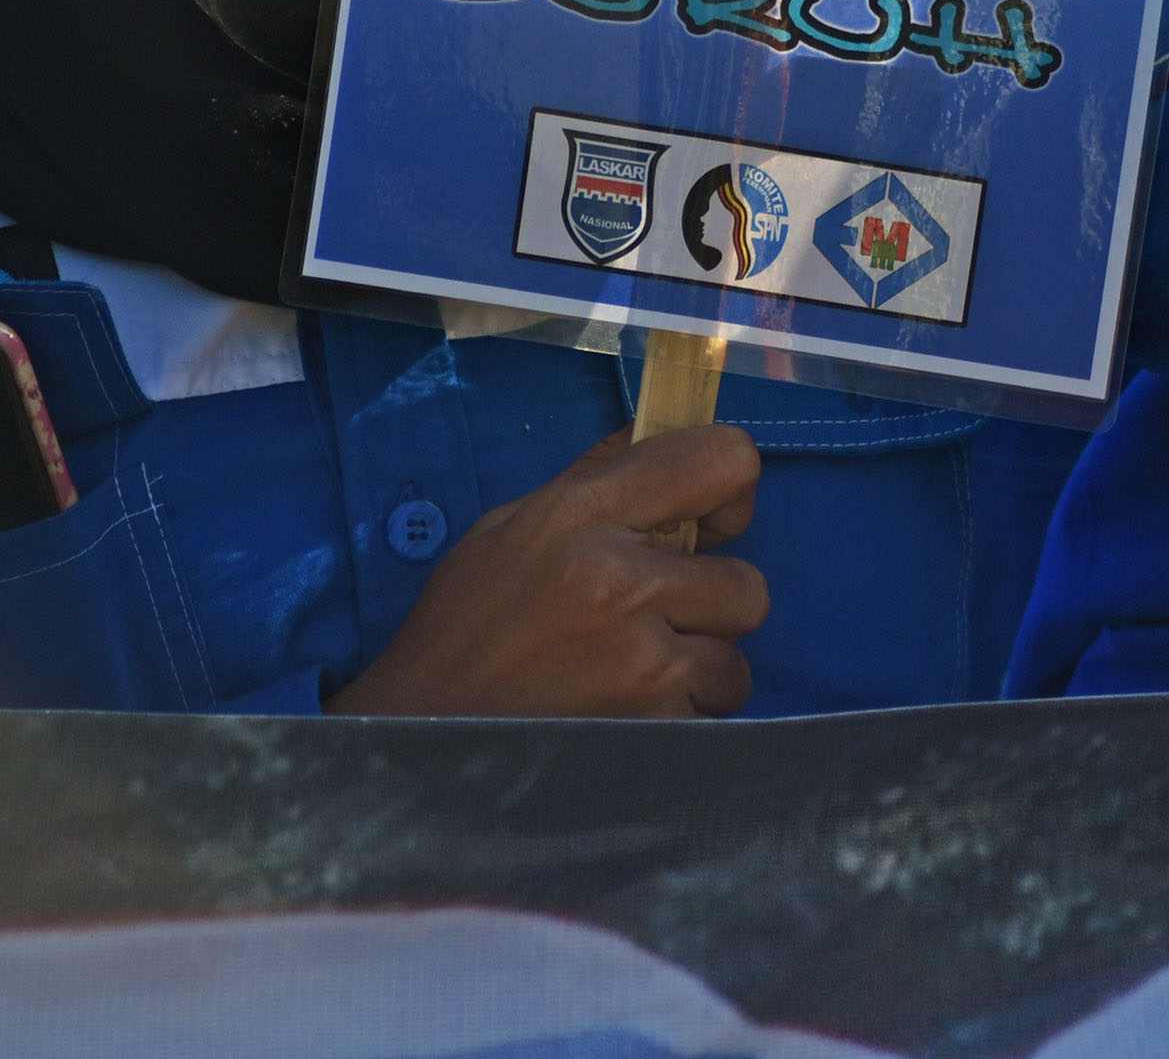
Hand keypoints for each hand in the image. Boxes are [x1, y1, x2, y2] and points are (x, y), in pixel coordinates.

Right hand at [325, 426, 766, 718]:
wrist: (419, 736)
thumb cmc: (463, 627)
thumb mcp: (512, 527)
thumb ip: (597, 482)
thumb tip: (665, 434)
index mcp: (584, 515)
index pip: (723, 459)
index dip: (728, 488)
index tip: (706, 522)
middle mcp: (621, 582)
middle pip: (749, 584)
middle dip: (711, 607)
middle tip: (657, 622)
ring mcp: (640, 664)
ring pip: (734, 663)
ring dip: (696, 675)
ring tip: (631, 680)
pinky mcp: (649, 732)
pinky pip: (707, 720)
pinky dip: (677, 724)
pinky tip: (621, 720)